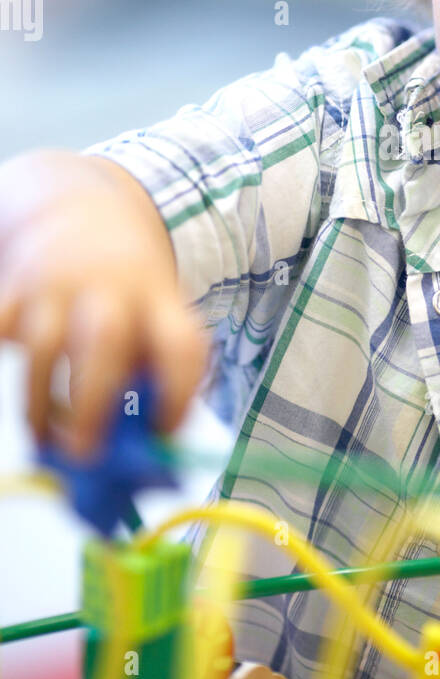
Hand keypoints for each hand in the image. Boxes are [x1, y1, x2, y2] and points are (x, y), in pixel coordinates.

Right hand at [0, 150, 208, 456]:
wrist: (82, 216)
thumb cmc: (127, 295)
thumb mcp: (157, 321)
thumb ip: (154, 381)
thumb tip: (144, 461)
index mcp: (159, 301)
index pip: (182, 346)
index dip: (178, 396)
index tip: (162, 435)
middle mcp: (109, 288)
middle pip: (104, 337)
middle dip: (92, 401)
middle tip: (84, 454)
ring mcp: (55, 286)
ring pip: (41, 344)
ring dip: (37, 401)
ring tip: (45, 437)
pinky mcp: (13, 290)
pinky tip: (9, 392)